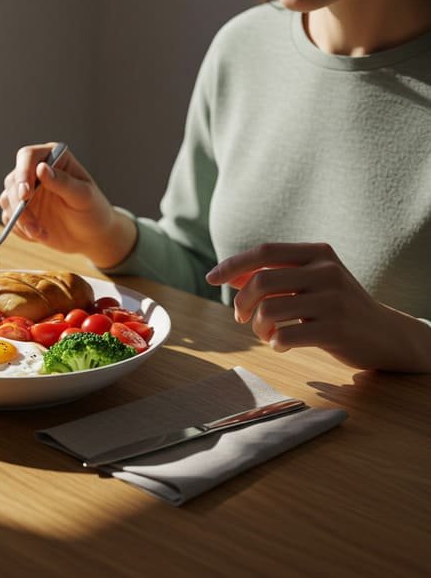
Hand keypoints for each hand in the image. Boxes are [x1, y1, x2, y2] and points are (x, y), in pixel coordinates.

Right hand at [0, 143, 135, 267]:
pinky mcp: (21, 210)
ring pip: (7, 199)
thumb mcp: (83, 197)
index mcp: (53, 159)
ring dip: (19, 220)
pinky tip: (38, 235)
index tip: (26, 194)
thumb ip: (63, 182)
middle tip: (33, 225)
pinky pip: (8, 217)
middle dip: (20, 205)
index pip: (27, 156)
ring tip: (39, 233)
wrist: (91, 236)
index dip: (22, 173)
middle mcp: (36, 171)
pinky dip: (19, 229)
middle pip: (13, 180)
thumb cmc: (93, 211)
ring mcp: (27, 191)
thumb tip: (41, 168)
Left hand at [205, 242, 430, 371]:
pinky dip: (275, 343)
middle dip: (241, 302)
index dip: (233, 264)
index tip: (211, 278)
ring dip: (258, 327)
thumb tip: (227, 275)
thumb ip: (273, 276)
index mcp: (318, 253)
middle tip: (241, 317)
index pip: (265, 251)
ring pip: (269, 309)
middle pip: (261, 280)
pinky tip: (283, 345)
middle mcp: (326, 271)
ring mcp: (333, 300)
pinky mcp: (336, 329)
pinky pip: (285, 335)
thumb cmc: (336, 306)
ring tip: (267, 334)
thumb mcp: (309, 282)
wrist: (386, 334)